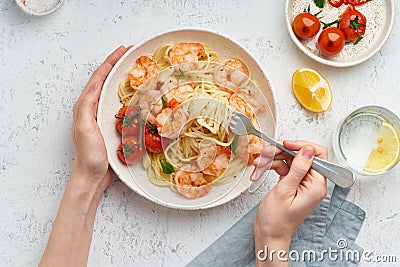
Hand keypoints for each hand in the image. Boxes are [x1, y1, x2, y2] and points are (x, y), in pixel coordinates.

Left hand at [72, 45, 130, 188]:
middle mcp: (93, 107)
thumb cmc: (88, 154)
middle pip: (106, 81)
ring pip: (113, 92)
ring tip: (136, 70)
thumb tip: (95, 85)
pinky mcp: (111, 125)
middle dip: (117, 66)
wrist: (92, 175)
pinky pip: (121, 105)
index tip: (123, 50)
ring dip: (123, 79)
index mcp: (85, 105)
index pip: (98, 77)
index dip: (110, 62)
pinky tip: (138, 96)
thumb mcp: (84, 127)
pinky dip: (129, 96)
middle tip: (131, 56)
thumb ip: (87, 106)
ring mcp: (102, 116)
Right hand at [252, 140, 327, 264]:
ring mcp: (301, 182)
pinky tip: (260, 170)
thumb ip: (298, 168)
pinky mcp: (292, 182)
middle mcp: (312, 182)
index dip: (302, 146)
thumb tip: (308, 150)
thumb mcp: (285, 191)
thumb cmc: (277, 220)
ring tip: (258, 164)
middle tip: (266, 154)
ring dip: (272, 159)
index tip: (286, 144)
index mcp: (316, 185)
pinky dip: (270, 166)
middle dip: (281, 152)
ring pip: (289, 159)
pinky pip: (283, 166)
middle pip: (300, 155)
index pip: (317, 155)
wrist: (269, 234)